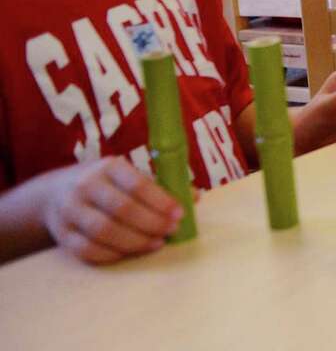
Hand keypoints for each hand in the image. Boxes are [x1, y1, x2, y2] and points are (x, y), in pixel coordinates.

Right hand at [41, 158, 183, 264]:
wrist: (54, 192)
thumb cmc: (106, 183)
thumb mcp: (128, 174)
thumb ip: (160, 186)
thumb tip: (195, 197)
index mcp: (108, 167)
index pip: (137, 184)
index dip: (161, 201)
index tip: (180, 213)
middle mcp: (85, 186)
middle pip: (122, 210)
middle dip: (152, 223)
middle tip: (171, 230)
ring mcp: (70, 211)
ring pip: (104, 232)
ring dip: (135, 241)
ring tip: (157, 243)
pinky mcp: (62, 235)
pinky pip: (88, 250)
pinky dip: (113, 254)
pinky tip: (133, 252)